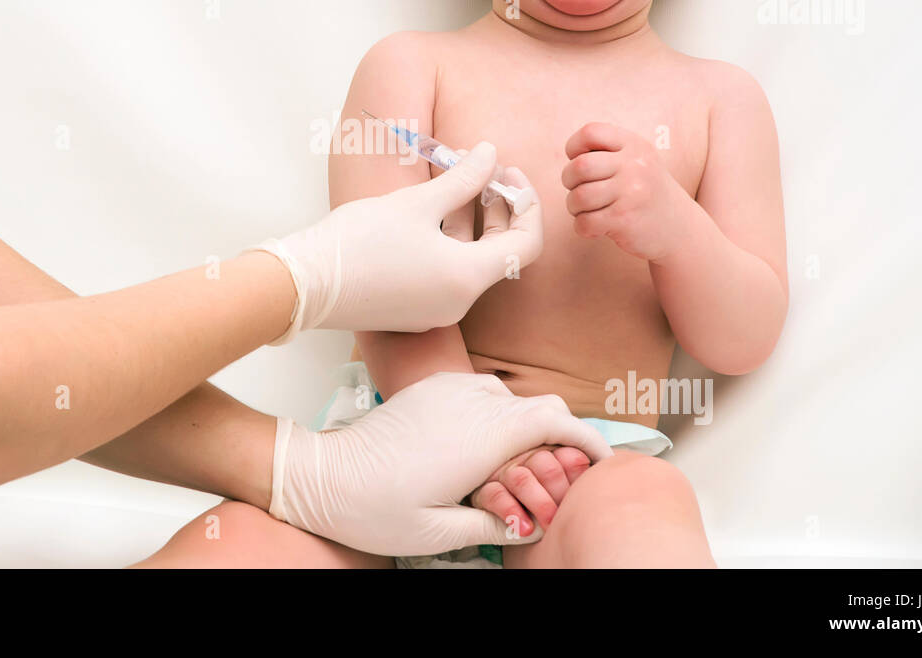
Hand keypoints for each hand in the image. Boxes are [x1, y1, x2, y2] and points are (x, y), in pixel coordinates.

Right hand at [256, 141, 543, 337]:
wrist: (304, 285)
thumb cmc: (359, 242)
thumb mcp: (416, 202)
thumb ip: (463, 178)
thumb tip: (491, 153)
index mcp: (468, 278)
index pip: (527, 243)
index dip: (525, 203)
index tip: (506, 172)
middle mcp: (460, 303)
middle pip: (502, 253)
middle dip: (499, 209)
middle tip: (484, 171)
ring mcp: (436, 312)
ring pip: (474, 263)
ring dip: (473, 223)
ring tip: (455, 184)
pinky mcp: (414, 311)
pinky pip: (449, 275)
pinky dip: (452, 243)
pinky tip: (432, 214)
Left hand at [269, 372, 612, 556]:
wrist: (322, 477)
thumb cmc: (373, 507)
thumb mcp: (438, 532)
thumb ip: (492, 526)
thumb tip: (526, 523)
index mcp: (481, 437)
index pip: (555, 419)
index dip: (586, 438)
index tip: (600, 461)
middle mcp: (470, 403)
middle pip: (540, 405)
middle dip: (559, 435)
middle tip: (559, 472)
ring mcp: (448, 390)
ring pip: (511, 396)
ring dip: (525, 423)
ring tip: (519, 464)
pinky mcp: (430, 389)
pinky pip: (480, 390)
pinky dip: (496, 411)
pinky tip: (483, 445)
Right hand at [469, 445, 591, 536]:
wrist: (514, 530)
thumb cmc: (547, 505)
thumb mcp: (565, 491)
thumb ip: (575, 475)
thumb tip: (585, 466)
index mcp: (549, 454)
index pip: (566, 456)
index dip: (574, 474)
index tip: (578, 494)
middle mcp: (525, 459)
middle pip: (544, 464)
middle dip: (558, 491)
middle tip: (564, 513)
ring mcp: (503, 474)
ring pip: (521, 479)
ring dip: (538, 502)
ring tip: (549, 524)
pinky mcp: (483, 492)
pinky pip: (495, 496)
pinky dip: (510, 511)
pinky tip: (524, 528)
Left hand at [562, 122, 691, 261]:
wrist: (680, 228)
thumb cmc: (646, 193)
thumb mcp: (637, 161)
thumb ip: (608, 152)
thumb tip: (571, 157)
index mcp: (635, 145)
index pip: (591, 132)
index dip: (574, 147)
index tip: (577, 161)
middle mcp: (636, 165)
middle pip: (579, 166)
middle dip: (569, 181)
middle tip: (578, 189)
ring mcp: (632, 192)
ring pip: (579, 197)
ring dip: (574, 207)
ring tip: (586, 210)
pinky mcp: (625, 219)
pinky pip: (585, 222)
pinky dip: (582, 227)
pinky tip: (595, 227)